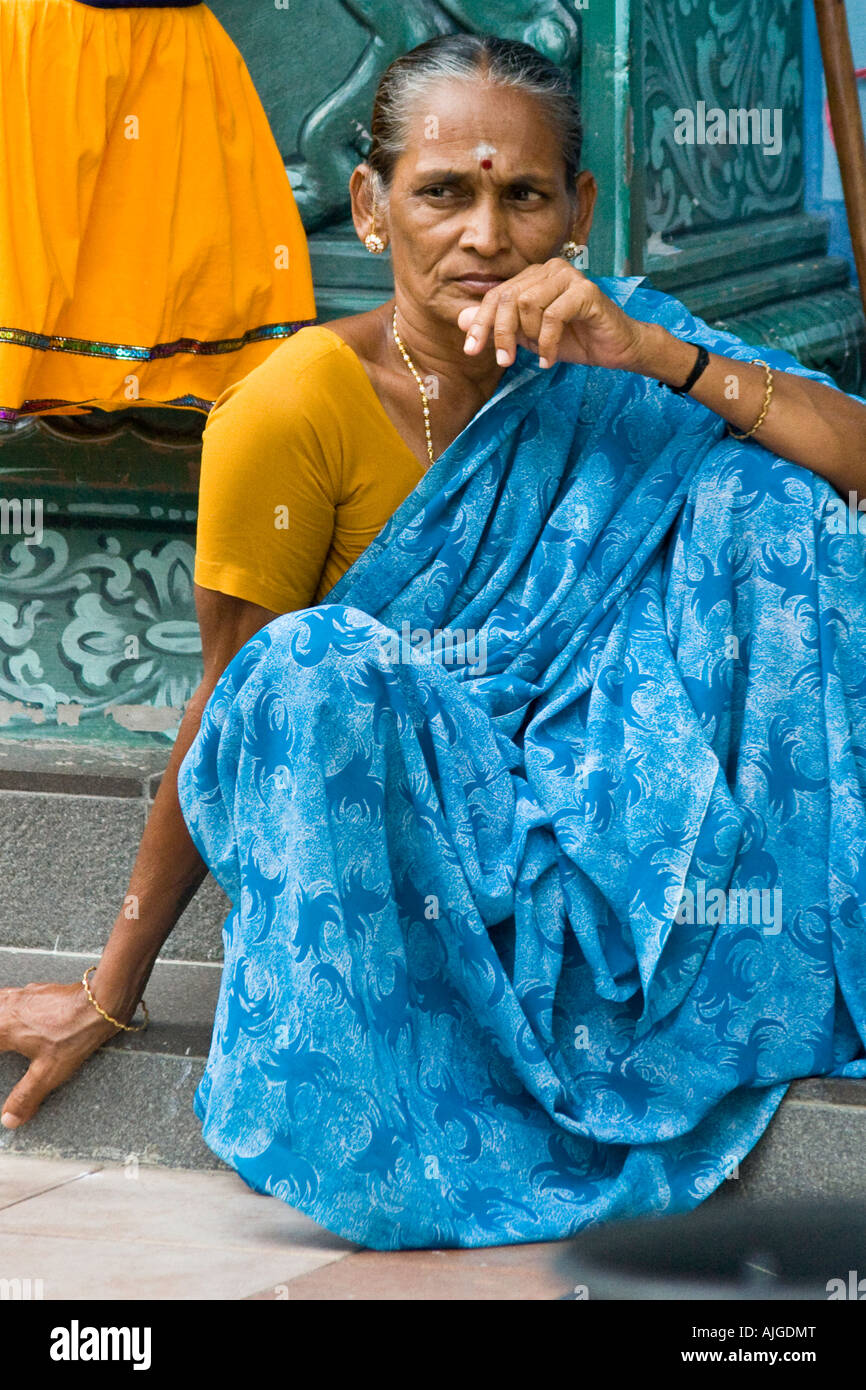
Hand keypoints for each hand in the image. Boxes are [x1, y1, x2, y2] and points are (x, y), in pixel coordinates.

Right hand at [0, 981, 118, 1127]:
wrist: (99, 1003)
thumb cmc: (74, 1033)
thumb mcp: (48, 1072)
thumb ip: (26, 1096)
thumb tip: (9, 1118)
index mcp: (4, 1028)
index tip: (0, 1059)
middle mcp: (10, 1007)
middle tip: (2, 1047)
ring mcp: (24, 994)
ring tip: (2, 1029)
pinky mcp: (39, 989)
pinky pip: (14, 995)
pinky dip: (8, 1003)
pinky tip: (18, 1010)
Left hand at [457, 259, 648, 372]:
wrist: (616, 348)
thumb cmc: (574, 339)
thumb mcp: (529, 337)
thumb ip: (499, 325)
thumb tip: (460, 319)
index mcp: (535, 276)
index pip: (497, 295)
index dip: (480, 323)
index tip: (471, 350)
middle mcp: (550, 269)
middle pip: (509, 297)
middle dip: (502, 333)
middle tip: (505, 361)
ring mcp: (569, 277)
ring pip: (528, 304)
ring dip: (529, 337)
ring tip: (540, 354)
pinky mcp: (586, 291)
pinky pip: (552, 316)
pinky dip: (547, 343)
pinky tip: (550, 360)